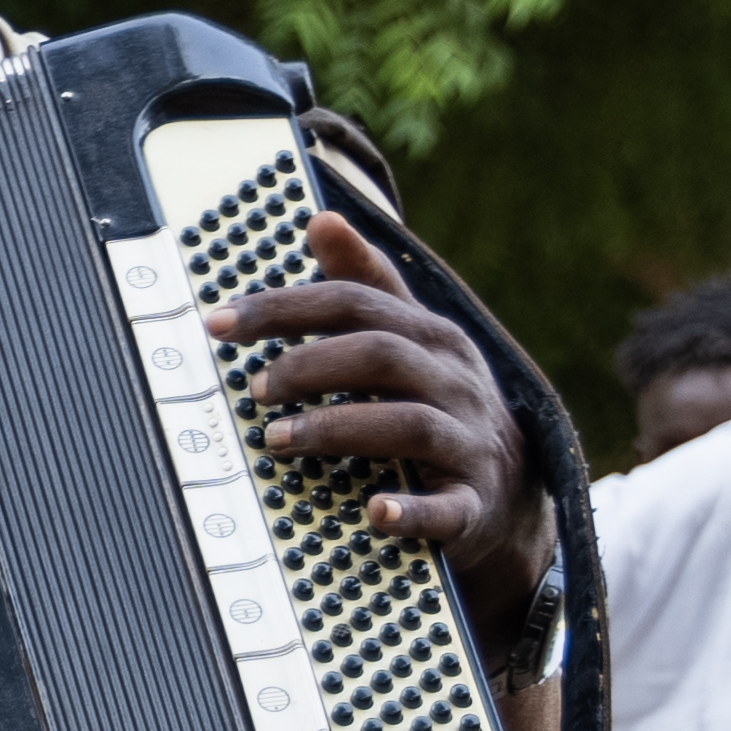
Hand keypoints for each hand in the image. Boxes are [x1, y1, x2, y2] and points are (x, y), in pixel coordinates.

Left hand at [211, 213, 536, 612]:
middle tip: (254, 388)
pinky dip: (410, 511)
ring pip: (408, 423)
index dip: (284, 307)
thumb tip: (322, 219)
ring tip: (277, 439)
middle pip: (381, 354)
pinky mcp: (473, 502)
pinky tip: (374, 511)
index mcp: (429, 337)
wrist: (511, 489)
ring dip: (336, 428)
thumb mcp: (411, 340)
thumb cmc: (440, 404)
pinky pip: (446, 507)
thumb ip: (365, 284)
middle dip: (309, 366)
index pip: (355, 303)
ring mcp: (467, 441)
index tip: (218, 324)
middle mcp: (452, 381)